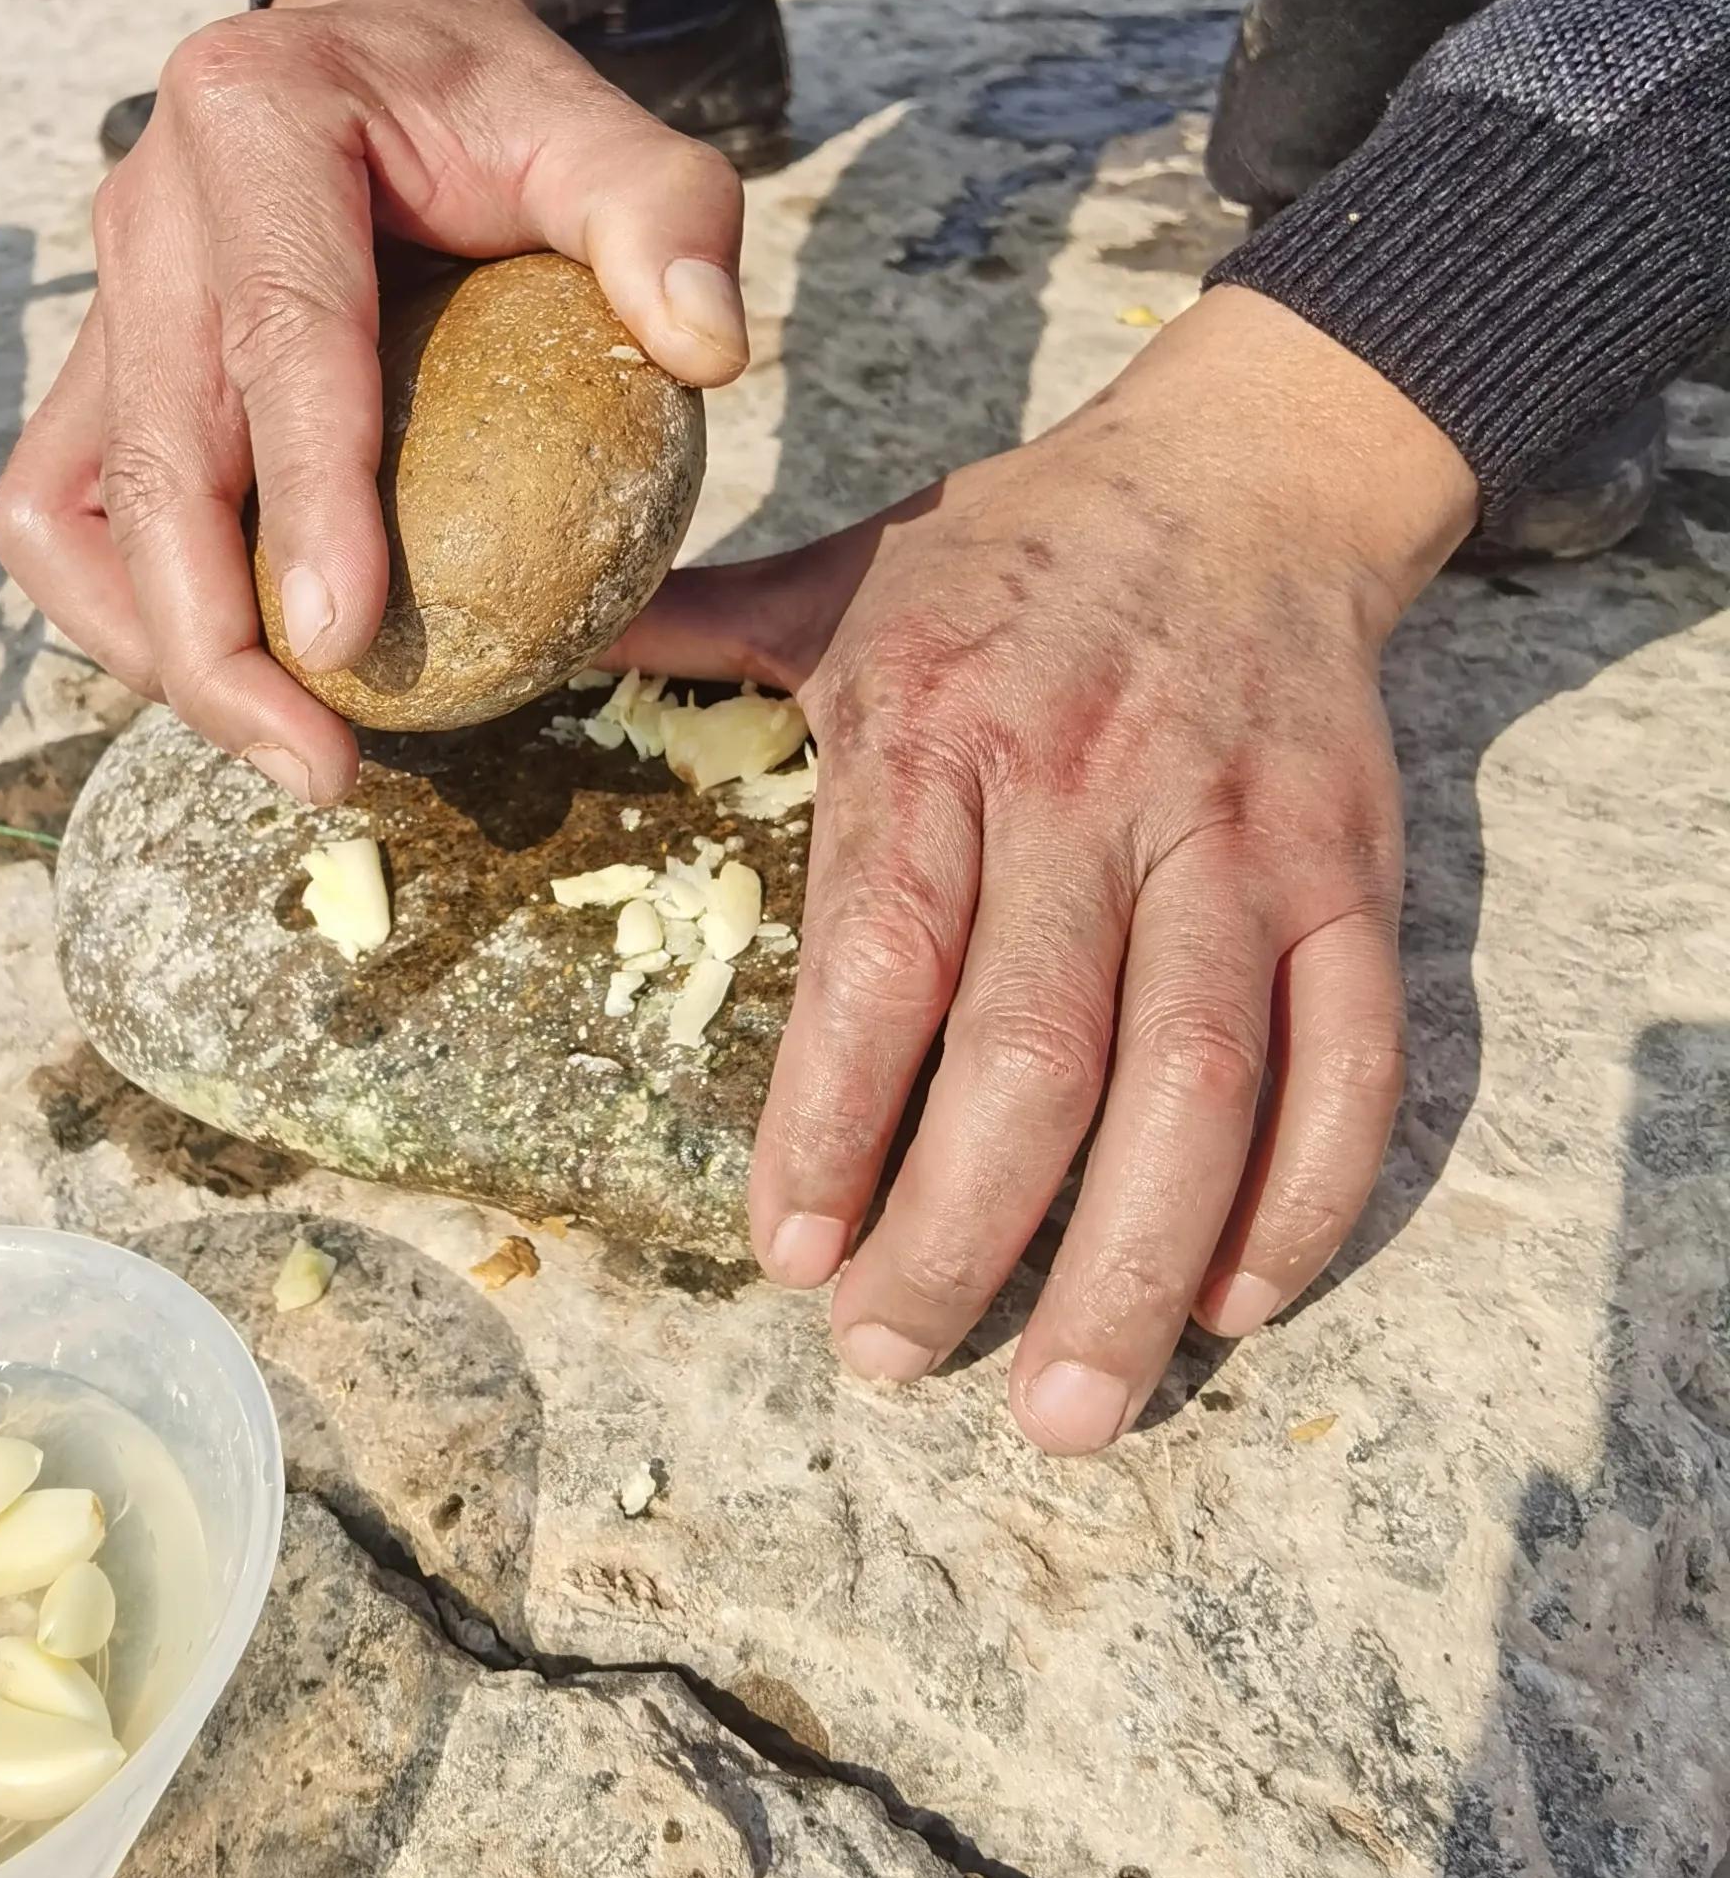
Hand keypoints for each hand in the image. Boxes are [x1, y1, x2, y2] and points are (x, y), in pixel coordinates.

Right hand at [0, 0, 748, 801]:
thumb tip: (708, 354)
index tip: (350, 644)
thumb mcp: (606, 127)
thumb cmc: (497, 102)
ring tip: (275, 741)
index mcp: (256, 119)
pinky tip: (235, 674)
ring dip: (151, 645)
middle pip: (154, 461)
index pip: (281, 335)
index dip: (306, 498)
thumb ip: (667, 215)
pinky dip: (125, 608)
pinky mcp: (96, 360)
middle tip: (322, 768)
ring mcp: (105, 290)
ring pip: (70, 506)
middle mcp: (146, 203)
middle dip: (212, 640)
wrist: (381, 40)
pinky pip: (66, 509)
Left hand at [612, 288, 1477, 1451]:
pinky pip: (1349, 1058)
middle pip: (1034, 1051)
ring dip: (1131, 1263)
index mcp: (941, 724)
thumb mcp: (841, 572)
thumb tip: (526, 650)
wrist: (1252, 474)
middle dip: (960, 1233)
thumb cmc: (1014, 550)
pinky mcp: (1353, 875)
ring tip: (1060, 1403)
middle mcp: (1090, 790)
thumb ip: (694, 635)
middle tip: (888, 1356)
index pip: (886, 950)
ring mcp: (1236, 841)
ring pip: (1197, 1081)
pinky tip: (1233, 1301)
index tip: (786, 1249)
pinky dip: (1300, 1194)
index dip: (834, 1114)